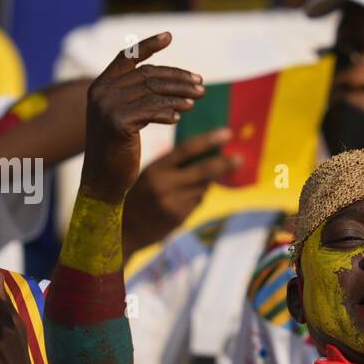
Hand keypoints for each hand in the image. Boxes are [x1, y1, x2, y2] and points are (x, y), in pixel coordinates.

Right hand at [82, 32, 205, 202]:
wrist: (101, 180)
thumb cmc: (116, 150)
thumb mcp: (125, 117)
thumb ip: (137, 97)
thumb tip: (171, 82)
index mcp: (100, 86)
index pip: (127, 57)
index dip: (148, 45)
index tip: (169, 36)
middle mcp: (101, 91)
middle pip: (147, 75)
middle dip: (177, 77)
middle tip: (200, 84)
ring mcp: (107, 105)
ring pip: (152, 91)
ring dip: (179, 94)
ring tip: (198, 98)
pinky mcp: (117, 121)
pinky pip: (151, 110)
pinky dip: (168, 111)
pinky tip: (180, 116)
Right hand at [122, 128, 238, 255]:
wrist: (123, 230)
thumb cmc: (138, 196)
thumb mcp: (148, 175)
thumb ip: (172, 165)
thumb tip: (206, 154)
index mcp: (155, 169)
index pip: (187, 149)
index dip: (209, 140)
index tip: (227, 134)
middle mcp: (164, 185)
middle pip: (203, 171)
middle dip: (224, 164)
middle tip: (239, 158)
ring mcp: (173, 203)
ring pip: (202, 188)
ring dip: (204, 184)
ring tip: (187, 186)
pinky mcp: (179, 217)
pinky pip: (197, 202)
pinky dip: (196, 197)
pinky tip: (181, 200)